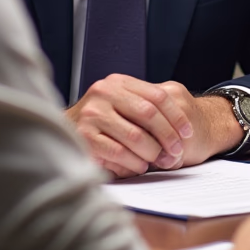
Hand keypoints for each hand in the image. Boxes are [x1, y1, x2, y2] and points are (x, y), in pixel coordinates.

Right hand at [67, 75, 242, 176]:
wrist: (61, 131)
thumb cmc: (102, 121)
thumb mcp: (122, 105)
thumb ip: (145, 108)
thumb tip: (182, 128)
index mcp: (119, 82)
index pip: (158, 96)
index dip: (176, 116)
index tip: (188, 133)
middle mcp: (104, 93)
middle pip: (149, 114)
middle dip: (168, 136)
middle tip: (176, 152)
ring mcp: (92, 113)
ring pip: (135, 136)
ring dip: (152, 153)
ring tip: (159, 161)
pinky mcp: (83, 136)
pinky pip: (119, 153)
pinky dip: (134, 163)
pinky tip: (139, 166)